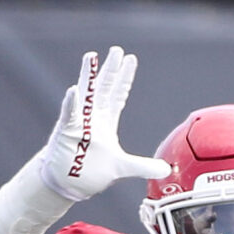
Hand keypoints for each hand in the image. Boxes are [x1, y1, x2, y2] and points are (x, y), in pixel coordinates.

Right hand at [0, 47, 171, 233]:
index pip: (117, 94)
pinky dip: (71, 104)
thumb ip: (143, 166)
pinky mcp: (66, 132)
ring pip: (85, 94)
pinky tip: (72, 90)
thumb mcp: (122, 167)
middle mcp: (93, 117)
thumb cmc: (90, 171)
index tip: (131, 59)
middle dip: (111, 69)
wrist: (67, 183)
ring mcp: (79, 123)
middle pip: (103, 87)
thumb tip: (166, 169)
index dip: (124, 77)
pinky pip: (69, 116)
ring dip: (88, 76)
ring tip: (91, 56)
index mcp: (106, 121)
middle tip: (117, 50)